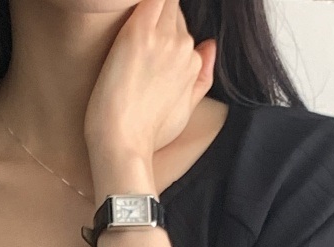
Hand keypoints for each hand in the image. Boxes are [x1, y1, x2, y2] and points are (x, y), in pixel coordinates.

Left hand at [84, 0, 215, 184]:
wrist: (123, 145)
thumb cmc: (146, 135)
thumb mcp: (184, 111)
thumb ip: (201, 77)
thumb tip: (210, 46)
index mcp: (194, 62)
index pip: (181, 27)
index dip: (163, 30)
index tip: (147, 42)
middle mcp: (184, 46)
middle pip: (172, 12)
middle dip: (157, 16)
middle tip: (136, 42)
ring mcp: (163, 38)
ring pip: (161, 3)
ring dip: (148, 10)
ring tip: (133, 40)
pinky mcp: (138, 33)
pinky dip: (141, 3)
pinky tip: (133, 21)